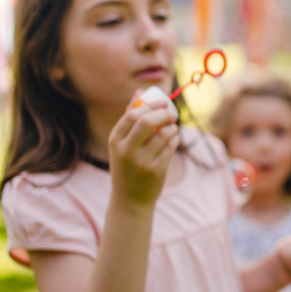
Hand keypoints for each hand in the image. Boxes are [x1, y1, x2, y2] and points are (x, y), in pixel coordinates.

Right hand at [108, 90, 179, 207]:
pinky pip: (171, 147)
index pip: (131, 115)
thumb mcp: (122, 143)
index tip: (162, 102)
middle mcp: (126, 151)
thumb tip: (140, 92)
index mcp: (115, 141)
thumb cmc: (127, 165)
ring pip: (163, 134)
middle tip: (171, 113)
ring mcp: (141, 161)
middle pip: (146, 122)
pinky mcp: (156, 170)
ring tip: (171, 129)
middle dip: (163, 113)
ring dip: (172, 127)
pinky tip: (173, 139)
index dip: (150, 105)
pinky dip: (175, 139)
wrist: (130, 199)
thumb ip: (130, 117)